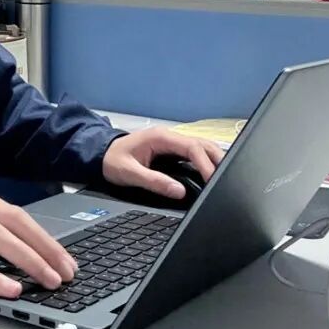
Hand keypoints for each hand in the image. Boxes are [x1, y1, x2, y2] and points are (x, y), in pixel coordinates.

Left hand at [102, 127, 224, 198]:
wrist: (99, 153)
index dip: (206, 164)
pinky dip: (205, 162)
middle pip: (202, 144)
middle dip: (217, 160)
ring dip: (214, 160)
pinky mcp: (171, 150)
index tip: (213, 180)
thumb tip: (180, 192)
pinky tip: (211, 175)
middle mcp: (169, 136)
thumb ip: (155, 182)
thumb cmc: (112, 160)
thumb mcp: (130, 173)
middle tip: (229, 178)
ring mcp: (171, 142)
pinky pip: (193, 154)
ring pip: (201, 147)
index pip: (192, 147)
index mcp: (160, 137)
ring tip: (225, 178)